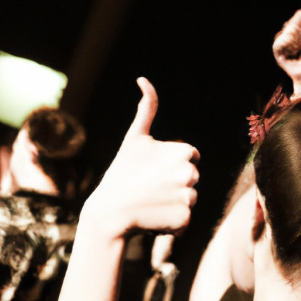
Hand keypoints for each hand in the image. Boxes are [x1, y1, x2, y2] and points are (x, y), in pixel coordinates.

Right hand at [83, 77, 199, 237]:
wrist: (109, 212)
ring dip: (172, 202)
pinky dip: (171, 222)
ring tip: (150, 202)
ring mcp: (188, 198)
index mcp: (184, 151)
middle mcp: (190, 173)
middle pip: (190, 179)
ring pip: (188, 199)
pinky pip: (184, 220)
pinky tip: (153, 218)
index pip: (189, 158)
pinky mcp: (185, 220)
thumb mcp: (134, 138)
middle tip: (148, 187)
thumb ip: (147, 109)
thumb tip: (143, 78)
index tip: (151, 170)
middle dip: (173, 184)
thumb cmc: (122, 172)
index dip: (169, 165)